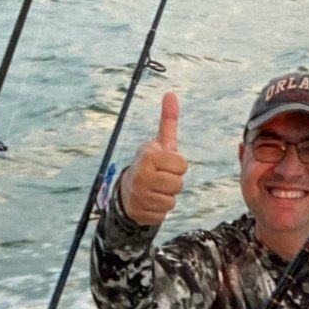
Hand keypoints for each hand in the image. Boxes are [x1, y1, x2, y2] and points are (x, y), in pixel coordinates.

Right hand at [118, 91, 187, 226]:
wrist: (126, 190)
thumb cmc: (150, 164)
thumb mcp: (159, 143)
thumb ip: (168, 121)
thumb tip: (171, 94)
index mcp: (149, 157)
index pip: (182, 165)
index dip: (177, 166)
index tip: (166, 164)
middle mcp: (142, 176)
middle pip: (179, 185)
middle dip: (173, 183)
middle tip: (160, 178)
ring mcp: (139, 196)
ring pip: (171, 201)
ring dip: (167, 197)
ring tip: (155, 190)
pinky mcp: (139, 214)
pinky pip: (162, 215)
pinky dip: (158, 210)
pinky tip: (149, 202)